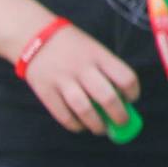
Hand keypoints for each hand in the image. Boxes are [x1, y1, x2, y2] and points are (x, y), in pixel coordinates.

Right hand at [25, 24, 141, 138]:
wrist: (34, 36)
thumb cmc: (72, 46)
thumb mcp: (94, 50)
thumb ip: (106, 71)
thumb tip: (121, 101)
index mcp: (99, 56)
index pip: (125, 77)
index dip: (133, 92)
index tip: (132, 100)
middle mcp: (82, 68)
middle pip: (107, 97)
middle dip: (119, 115)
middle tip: (122, 122)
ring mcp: (63, 80)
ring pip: (84, 109)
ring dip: (97, 125)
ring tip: (102, 129)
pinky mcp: (46, 92)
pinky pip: (63, 115)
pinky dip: (75, 125)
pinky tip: (81, 126)